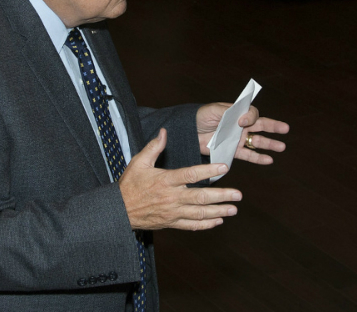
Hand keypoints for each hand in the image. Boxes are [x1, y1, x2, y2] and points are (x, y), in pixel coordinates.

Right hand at [118, 129, 241, 230]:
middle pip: (201, 197)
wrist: (119, 211)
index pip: (191, 174)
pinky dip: (205, 224)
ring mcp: (172, 212)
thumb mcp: (138, 162)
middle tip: (238, 195)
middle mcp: (171, 197)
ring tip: (233, 209)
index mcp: (165, 180)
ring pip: (199, 213)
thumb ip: (154, 147)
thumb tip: (164, 132)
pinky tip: (217, 221)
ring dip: (218, 211)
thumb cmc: (129, 184)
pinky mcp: (171, 223)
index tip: (224, 167)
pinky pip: (191, 225)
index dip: (209, 171)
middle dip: (222, 196)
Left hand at [196, 102, 289, 164]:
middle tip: (286, 129)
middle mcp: (239, 125)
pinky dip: (258, 157)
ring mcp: (237, 138)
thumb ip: (230, 113)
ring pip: (257, 141)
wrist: (188, 132)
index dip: (250, 117)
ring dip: (270, 144)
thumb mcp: (214, 111)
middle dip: (273, 127)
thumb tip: (244, 119)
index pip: (251, 113)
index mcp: (236, 112)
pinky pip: (247, 154)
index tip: (242, 122)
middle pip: (260, 125)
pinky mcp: (232, 150)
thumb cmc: (199, 117)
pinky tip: (269, 159)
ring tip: (282, 147)